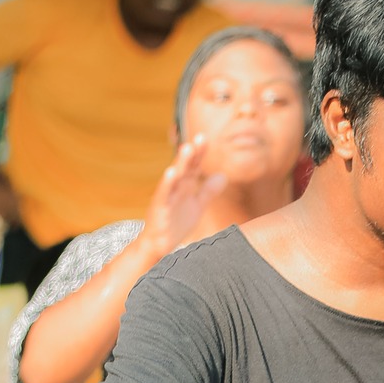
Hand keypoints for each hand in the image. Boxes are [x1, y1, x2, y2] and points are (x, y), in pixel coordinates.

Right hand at [142, 136, 227, 259]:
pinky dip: (167, 183)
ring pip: (175, 176)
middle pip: (185, 167)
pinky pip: (164, 194)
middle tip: (201, 137)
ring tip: (187, 148)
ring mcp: (167, 196)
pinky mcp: (160, 207)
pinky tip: (171, 173)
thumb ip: (208, 191)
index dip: (200, 153)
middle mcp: (176, 187)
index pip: (194, 165)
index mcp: (185, 185)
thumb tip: (224, 176)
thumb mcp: (197, 206)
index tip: (206, 139)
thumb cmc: (176, 223)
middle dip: (192, 152)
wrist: (159, 245)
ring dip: (180, 162)